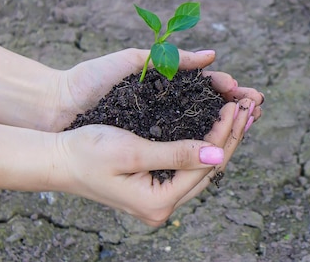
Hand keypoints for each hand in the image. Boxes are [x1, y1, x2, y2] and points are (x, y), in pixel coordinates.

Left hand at [49, 48, 262, 130]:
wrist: (59, 106)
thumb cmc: (92, 80)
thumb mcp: (135, 62)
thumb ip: (174, 59)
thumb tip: (212, 56)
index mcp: (169, 85)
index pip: (207, 87)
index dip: (229, 89)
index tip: (246, 91)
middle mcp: (170, 108)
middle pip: (212, 108)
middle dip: (237, 106)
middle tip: (258, 106)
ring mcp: (162, 128)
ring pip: (203, 128)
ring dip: (229, 125)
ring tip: (251, 120)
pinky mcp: (152, 147)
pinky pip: (184, 146)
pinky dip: (206, 144)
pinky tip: (224, 143)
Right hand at [52, 98, 254, 226]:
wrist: (56, 159)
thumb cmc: (86, 151)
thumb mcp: (132, 151)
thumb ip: (177, 154)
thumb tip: (217, 155)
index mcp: (159, 202)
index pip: (205, 165)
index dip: (225, 133)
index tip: (237, 104)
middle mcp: (164, 205)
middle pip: (211, 167)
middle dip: (233, 134)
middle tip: (252, 105)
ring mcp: (162, 197)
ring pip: (204, 164)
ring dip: (225, 136)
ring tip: (245, 111)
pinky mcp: (158, 185)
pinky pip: (192, 162)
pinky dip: (208, 140)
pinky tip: (222, 123)